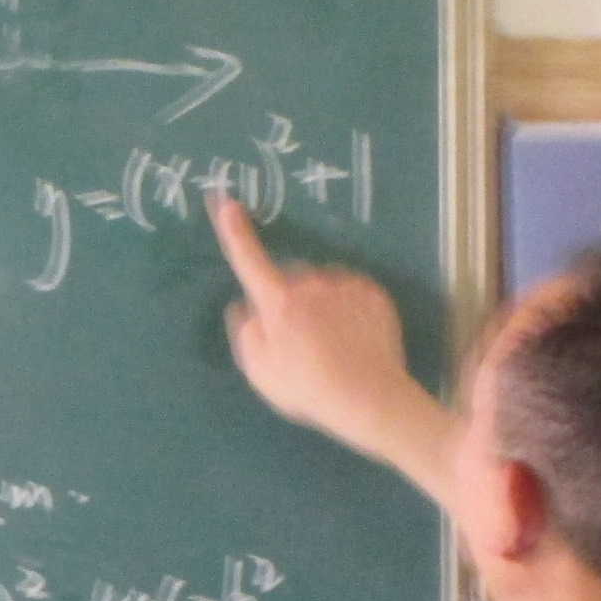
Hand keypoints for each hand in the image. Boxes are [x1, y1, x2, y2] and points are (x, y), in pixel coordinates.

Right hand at [211, 198, 458, 500]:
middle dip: (289, 298)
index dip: (235, 231)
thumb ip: (246, 333)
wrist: (371, 398)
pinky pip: (351, 292)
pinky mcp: (374, 294)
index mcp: (278, 302)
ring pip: (322, 285)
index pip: (249, 259)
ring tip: (331, 345)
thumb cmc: (308, 388)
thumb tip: (247, 306)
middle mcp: (311, 284)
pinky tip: (353, 339)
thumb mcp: (260, 371)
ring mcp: (346, 286)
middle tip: (299, 341)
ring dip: (320, 304)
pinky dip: (348, 309)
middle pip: (290, 279)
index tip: (226, 202)